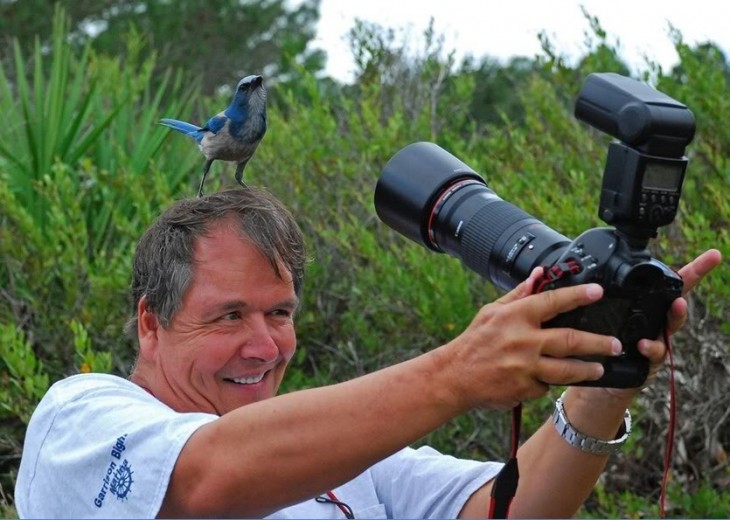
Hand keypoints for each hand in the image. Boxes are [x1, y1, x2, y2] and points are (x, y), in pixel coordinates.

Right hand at [441, 268, 619, 410]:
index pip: (553, 302)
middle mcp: (523, 341)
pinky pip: (547, 385)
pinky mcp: (525, 389)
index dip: (578, 296)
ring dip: (588, 369)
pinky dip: (551, 381)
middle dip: (598, 343)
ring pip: (568, 369)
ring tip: (600, 367)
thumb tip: (538, 274)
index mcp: (516, 317)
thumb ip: (518, 295)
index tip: (598, 292)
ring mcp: (526, 367)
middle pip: (571, 340)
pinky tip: (550, 378)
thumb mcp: (492, 312)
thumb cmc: (475, 342)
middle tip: (616, 344)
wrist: (455, 377)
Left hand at [585, 248, 721, 402]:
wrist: (601, 377)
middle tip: (686, 282)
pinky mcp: (650, 362)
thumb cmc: (607, 342)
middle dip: (688, 291)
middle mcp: (658, 323)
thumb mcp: (607, 317)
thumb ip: (608, 300)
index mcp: (649, 308)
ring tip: (677, 305)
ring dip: (676, 316)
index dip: (694, 270)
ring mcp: (657, 342)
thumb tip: (594, 274)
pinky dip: (650, 348)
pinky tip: (643, 344)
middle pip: (677, 304)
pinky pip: (654, 353)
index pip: (672, 286)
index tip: (714, 255)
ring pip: (670, 328)